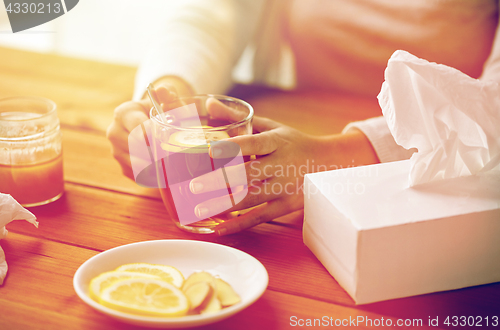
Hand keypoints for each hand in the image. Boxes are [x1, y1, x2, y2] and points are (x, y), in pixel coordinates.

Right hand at [107, 76, 193, 180]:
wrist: (155, 123)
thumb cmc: (164, 109)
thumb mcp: (168, 98)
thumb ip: (168, 93)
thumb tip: (162, 91)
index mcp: (123, 113)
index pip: (137, 127)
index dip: (153, 134)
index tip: (167, 138)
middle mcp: (114, 133)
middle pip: (135, 147)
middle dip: (155, 151)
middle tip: (173, 153)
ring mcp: (117, 152)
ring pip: (136, 164)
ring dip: (155, 166)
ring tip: (171, 163)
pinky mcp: (124, 168)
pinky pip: (138, 176)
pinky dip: (153, 176)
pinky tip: (165, 171)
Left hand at [189, 115, 379, 235]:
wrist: (328, 164)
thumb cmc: (292, 142)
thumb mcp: (271, 127)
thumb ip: (238, 118)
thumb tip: (210, 103)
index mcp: (277, 141)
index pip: (254, 143)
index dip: (232, 146)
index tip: (210, 149)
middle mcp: (281, 165)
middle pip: (248, 174)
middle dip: (220, 180)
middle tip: (194, 185)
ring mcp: (284, 187)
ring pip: (251, 198)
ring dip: (224, 205)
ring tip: (198, 209)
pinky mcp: (285, 206)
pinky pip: (259, 217)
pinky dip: (239, 225)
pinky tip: (219, 228)